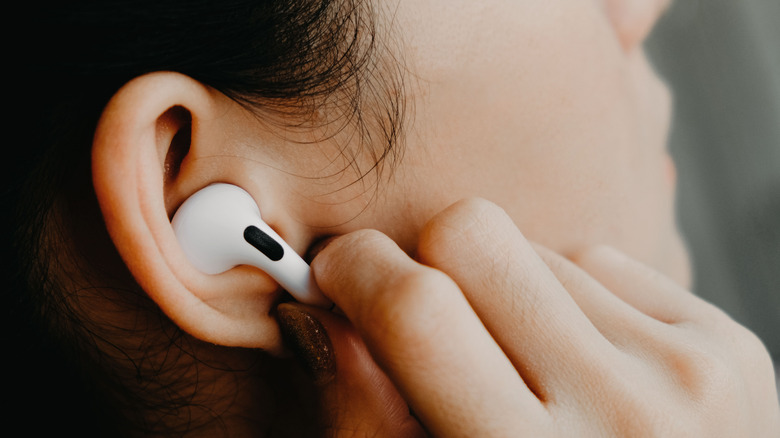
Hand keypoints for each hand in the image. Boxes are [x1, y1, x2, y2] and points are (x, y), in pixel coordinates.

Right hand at [282, 198, 779, 436]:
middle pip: (474, 235)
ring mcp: (686, 370)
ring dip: (508, 293)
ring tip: (522, 369)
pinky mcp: (727, 344)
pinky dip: (571, 301)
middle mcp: (621, 413)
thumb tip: (322, 312)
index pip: (418, 309)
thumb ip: (361, 416)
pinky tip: (580, 367)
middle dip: (426, 260)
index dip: (355, 270)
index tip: (337, 270)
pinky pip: (604, 264)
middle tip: (421, 310)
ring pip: (539, 248)